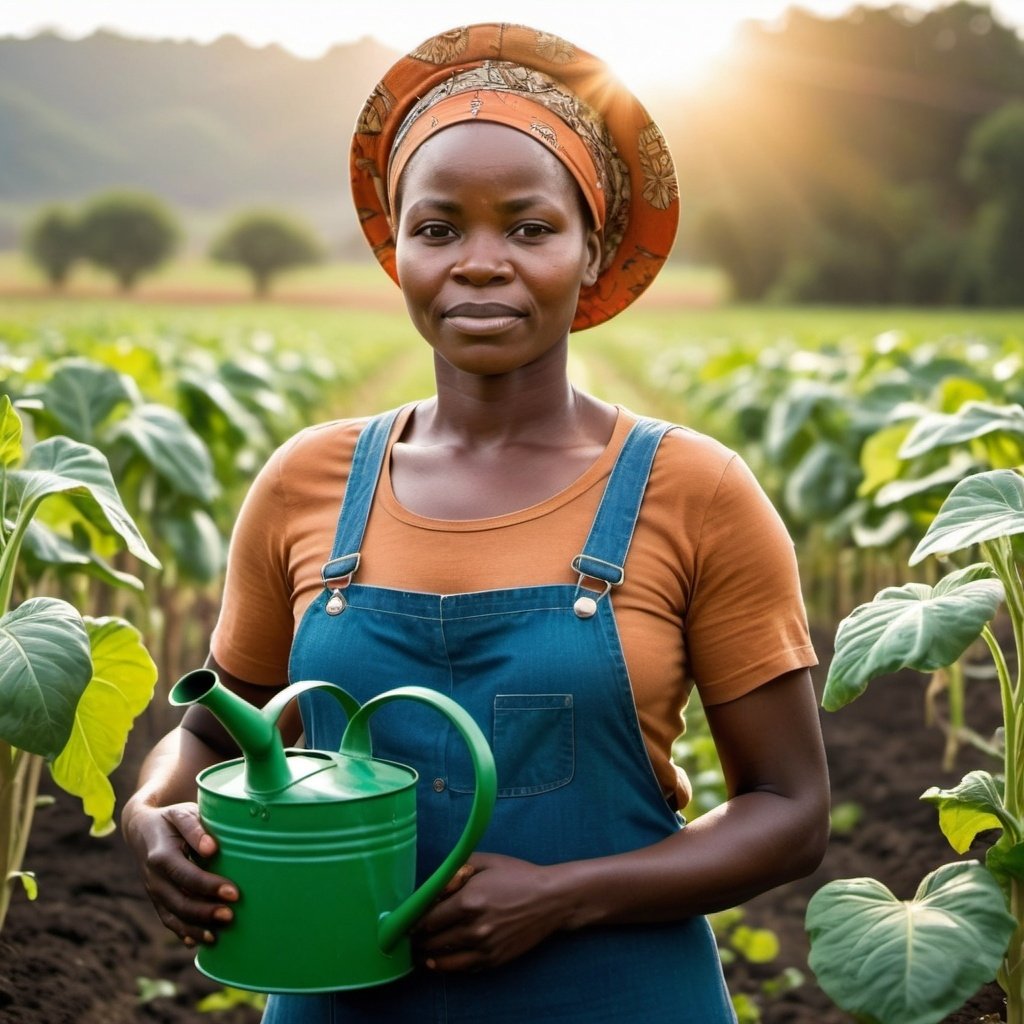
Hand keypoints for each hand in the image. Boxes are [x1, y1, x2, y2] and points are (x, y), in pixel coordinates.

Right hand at [122, 797, 237, 947]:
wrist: (141, 829)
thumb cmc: (171, 819)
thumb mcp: (182, 813)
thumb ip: (196, 828)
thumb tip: (212, 849)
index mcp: (161, 856)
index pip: (187, 876)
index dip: (210, 887)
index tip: (235, 893)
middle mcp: (154, 878)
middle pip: (179, 902)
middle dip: (205, 913)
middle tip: (231, 916)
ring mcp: (153, 891)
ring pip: (173, 917)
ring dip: (195, 928)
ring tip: (218, 936)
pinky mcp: (157, 899)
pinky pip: (168, 920)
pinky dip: (183, 932)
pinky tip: (200, 942)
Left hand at [415, 853, 564, 972]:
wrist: (551, 900)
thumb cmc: (517, 876)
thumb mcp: (485, 861)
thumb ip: (454, 870)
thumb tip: (433, 886)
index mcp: (468, 901)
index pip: (428, 918)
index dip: (414, 921)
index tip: (406, 921)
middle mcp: (474, 928)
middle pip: (432, 941)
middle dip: (418, 939)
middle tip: (410, 936)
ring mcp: (484, 947)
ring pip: (444, 960)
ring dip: (428, 957)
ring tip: (420, 953)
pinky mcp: (494, 960)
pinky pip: (463, 968)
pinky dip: (448, 966)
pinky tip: (440, 961)